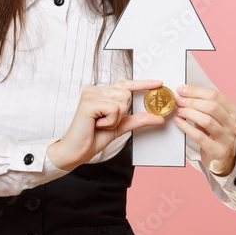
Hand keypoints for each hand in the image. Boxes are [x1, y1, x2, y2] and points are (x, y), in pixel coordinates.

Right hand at [48, 79, 167, 170]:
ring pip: (122, 102)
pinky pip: (114, 110)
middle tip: (104, 122)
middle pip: (126, 94)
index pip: (125, 84)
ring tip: (99, 124)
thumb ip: (138, 120)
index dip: (143, 83)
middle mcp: (95, 90)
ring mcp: (91, 94)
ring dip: (115, 119)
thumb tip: (158, 118)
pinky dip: (110, 122)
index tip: (159, 82)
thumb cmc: (93, 138)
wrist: (76, 151)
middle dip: (121, 113)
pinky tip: (97, 124)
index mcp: (100, 93)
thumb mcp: (120, 127)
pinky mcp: (89, 103)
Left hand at [173, 84, 235, 175]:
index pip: (215, 95)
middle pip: (212, 107)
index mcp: (234, 112)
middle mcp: (233, 124)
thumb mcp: (213, 117)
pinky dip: (187, 127)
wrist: (222, 158)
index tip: (181, 89)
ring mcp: (228, 138)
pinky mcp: (218, 151)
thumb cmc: (213, 134)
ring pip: (207, 120)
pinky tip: (179, 122)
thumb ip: (203, 105)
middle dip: (191, 101)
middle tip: (178, 101)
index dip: (196, 91)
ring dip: (189, 113)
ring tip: (178, 111)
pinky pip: (200, 137)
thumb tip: (183, 92)